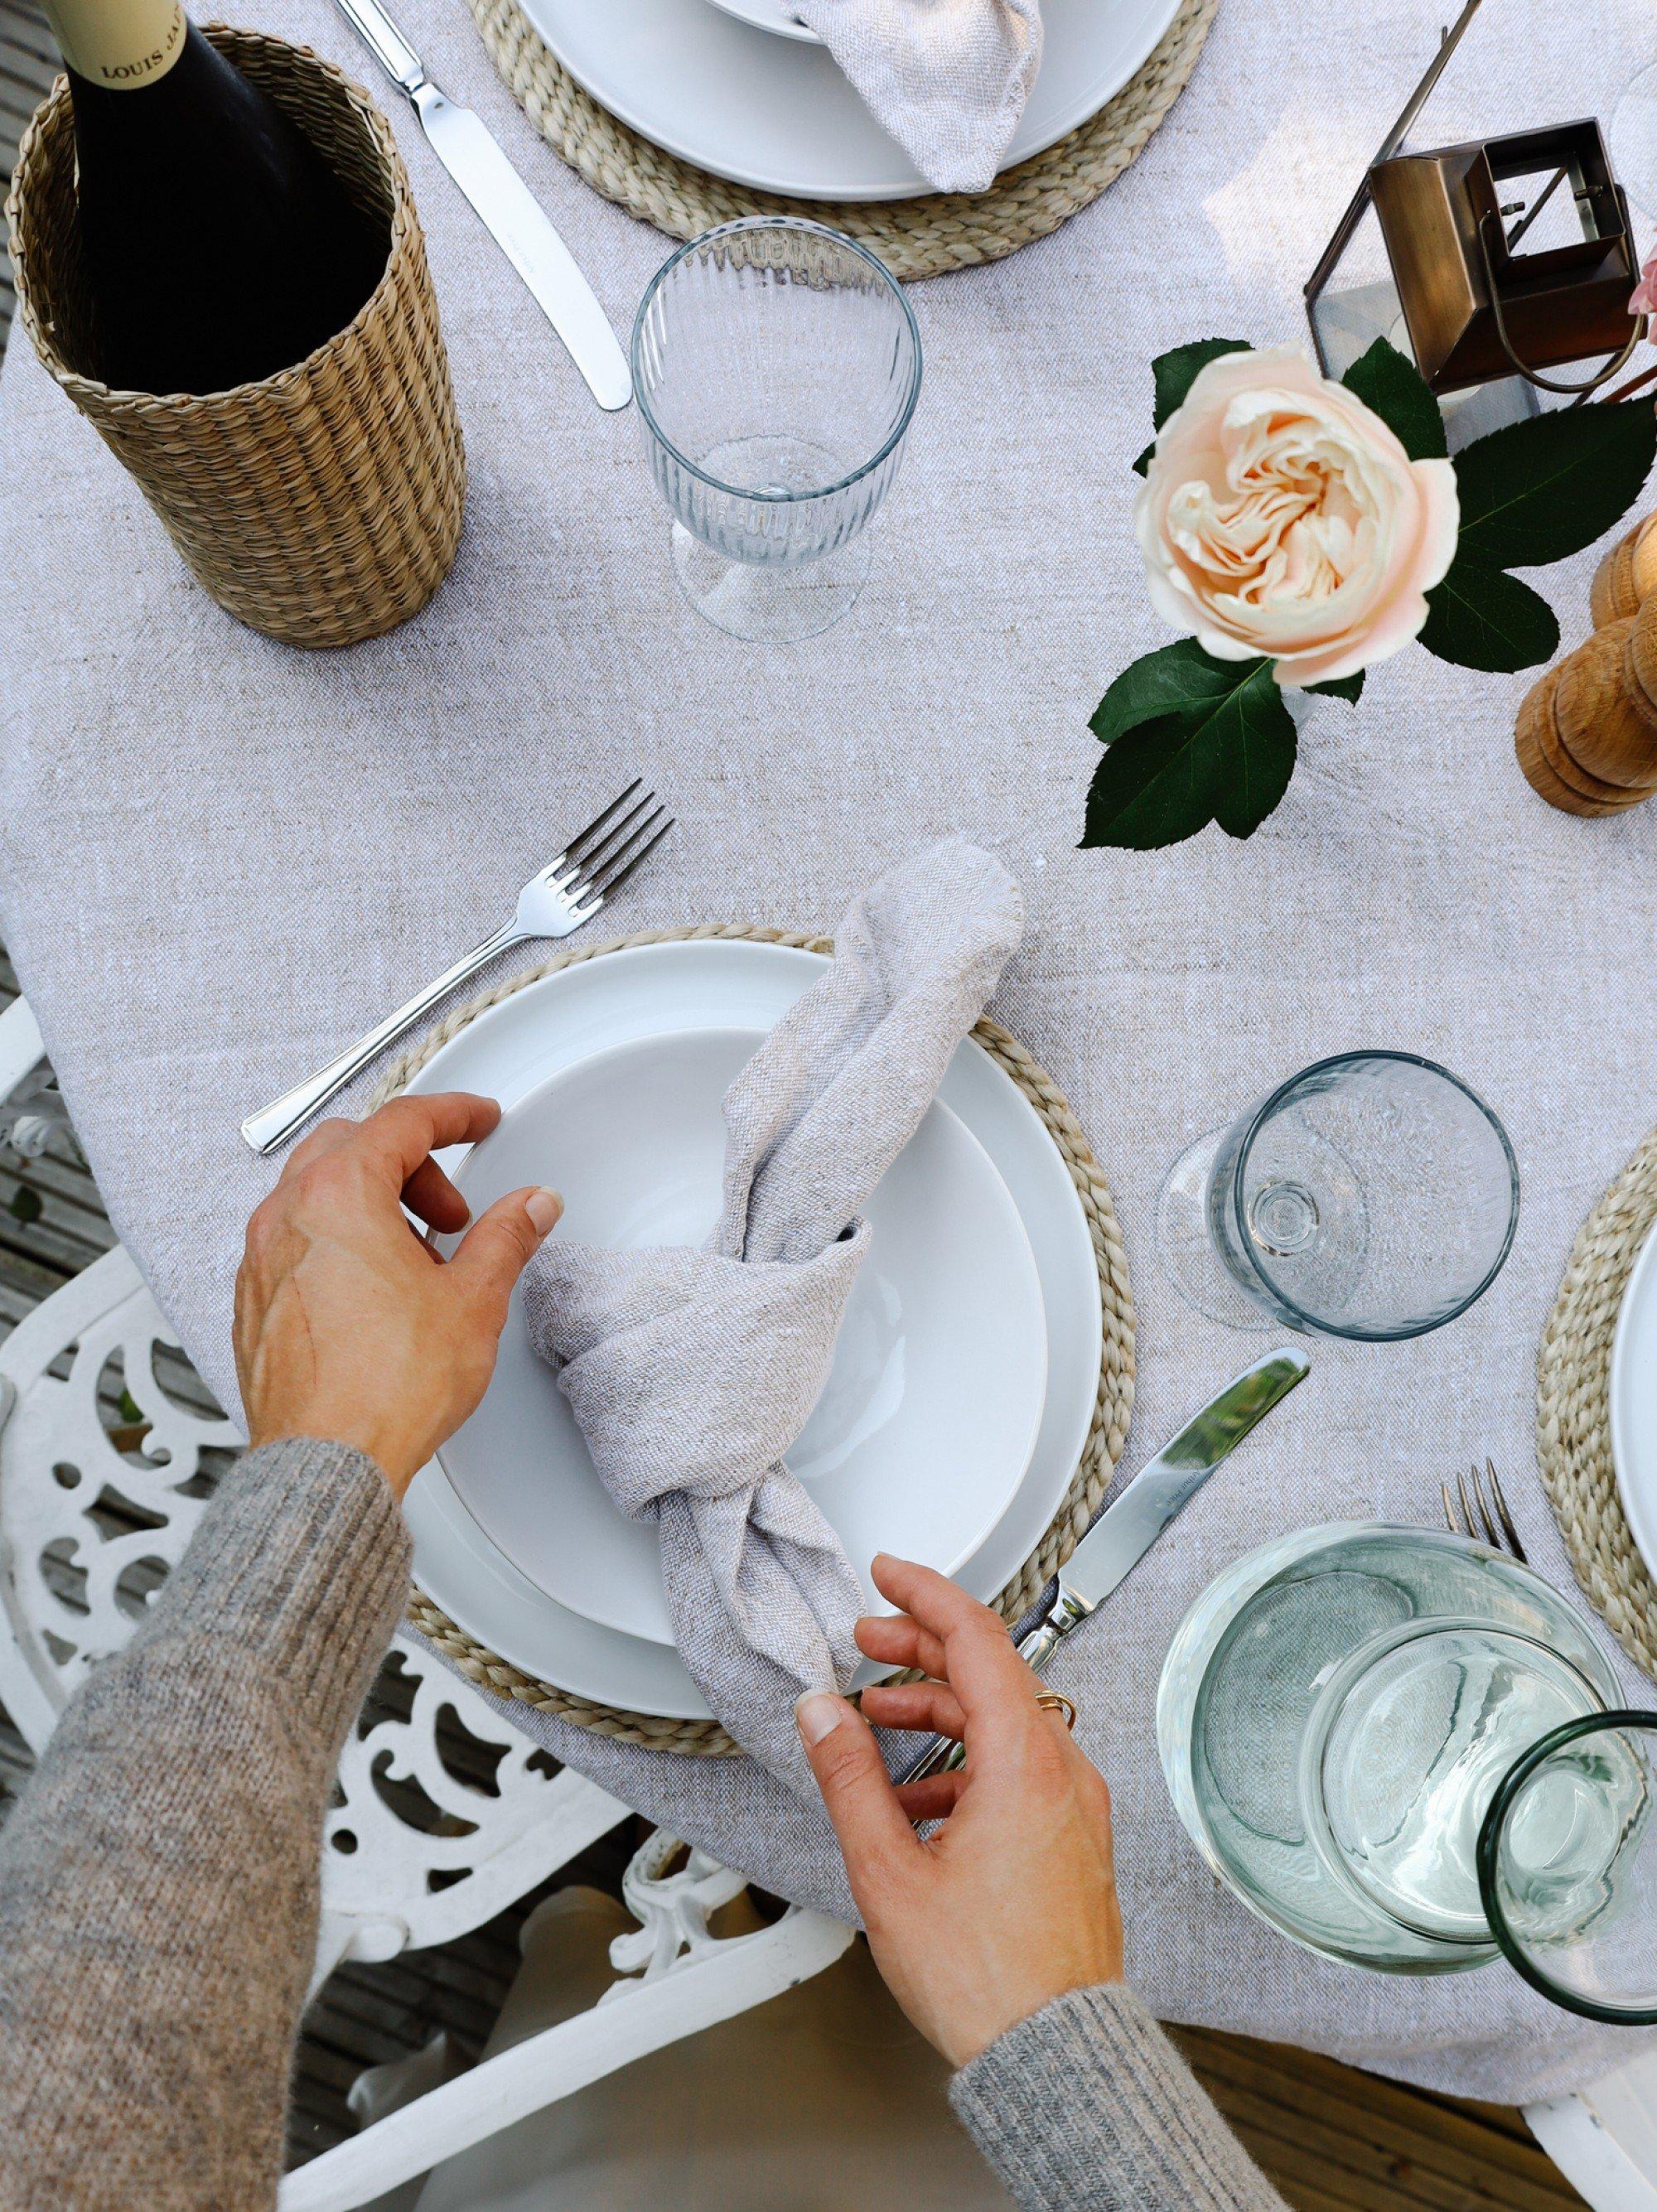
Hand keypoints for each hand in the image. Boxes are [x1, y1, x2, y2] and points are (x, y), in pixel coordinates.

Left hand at [234, 1095, 560, 1496]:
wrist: (327, 1463)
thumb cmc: (384, 1389)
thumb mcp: (472, 1300)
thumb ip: (503, 1238)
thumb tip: (529, 1207)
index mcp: (339, 1196)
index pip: (402, 1122)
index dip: (453, 1115)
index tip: (478, 1119)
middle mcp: (286, 1217)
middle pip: (351, 1146)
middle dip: (411, 1164)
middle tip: (453, 1209)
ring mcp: (261, 1259)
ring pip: (316, 1192)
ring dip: (373, 1202)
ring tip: (419, 1257)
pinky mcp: (254, 1301)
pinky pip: (296, 1241)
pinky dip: (338, 1240)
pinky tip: (377, 1289)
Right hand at [795, 1555, 1121, 2069]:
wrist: (1056, 2056)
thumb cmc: (988, 1980)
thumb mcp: (890, 1872)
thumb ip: (850, 1780)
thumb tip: (822, 1716)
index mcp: (1027, 1764)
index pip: (978, 1639)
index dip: (926, 1596)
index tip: (888, 1574)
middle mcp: (1064, 1773)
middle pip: (993, 1674)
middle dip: (922, 1650)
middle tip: (866, 1642)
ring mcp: (1076, 1807)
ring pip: (1006, 1722)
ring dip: (940, 1708)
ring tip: (877, 1720)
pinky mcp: (1073, 1839)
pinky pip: (1020, 1769)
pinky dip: (966, 1760)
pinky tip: (917, 1796)